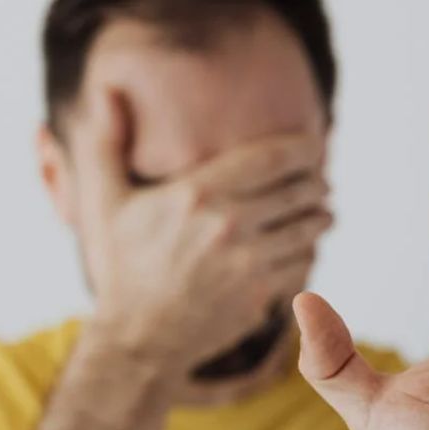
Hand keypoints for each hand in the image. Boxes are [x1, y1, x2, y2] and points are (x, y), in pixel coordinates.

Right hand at [72, 89, 332, 370]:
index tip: (316, 144)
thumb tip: (106, 91)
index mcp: (195, 192)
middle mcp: (227, 223)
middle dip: (315, 182)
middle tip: (320, 180)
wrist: (136, 338)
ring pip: (308, 227)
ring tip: (323, 211)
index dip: (303, 148)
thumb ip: (106, 143)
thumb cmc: (122, 267)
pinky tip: (307, 247)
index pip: (272, 158)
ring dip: (321, 215)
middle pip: (298, 190)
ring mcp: (247, 263)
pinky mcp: (260, 295)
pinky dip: (310, 252)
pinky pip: (303, 263)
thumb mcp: (105, 202)